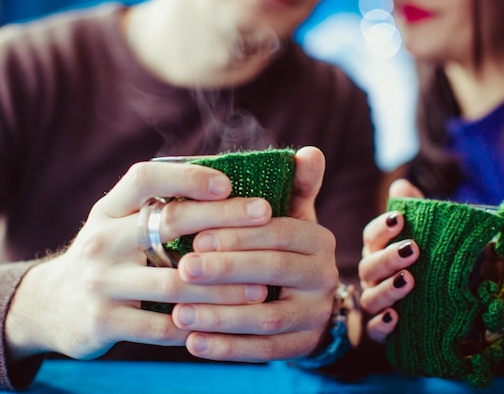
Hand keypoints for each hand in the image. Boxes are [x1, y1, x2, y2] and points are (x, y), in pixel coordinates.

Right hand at [5, 158, 273, 361]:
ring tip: (261, 286)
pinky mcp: (103, 321)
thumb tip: (228, 181)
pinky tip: (229, 325)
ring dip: (224, 285)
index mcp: (109, 209)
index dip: (187, 176)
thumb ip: (159, 206)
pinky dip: (199, 326)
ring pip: (175, 282)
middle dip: (224, 216)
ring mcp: (100, 282)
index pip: (145, 178)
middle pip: (170, 222)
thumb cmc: (107, 256)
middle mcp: (103, 240)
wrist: (50, 306)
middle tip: (266, 215)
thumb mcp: (119, 224)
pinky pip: (162, 326)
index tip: (227, 182)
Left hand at [172, 146, 338, 361]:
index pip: (279, 231)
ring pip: (267, 317)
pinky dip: (228, 348)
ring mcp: (316, 314)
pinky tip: (193, 343)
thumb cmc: (282, 251)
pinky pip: (265, 351)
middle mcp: (325, 275)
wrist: (305, 302)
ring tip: (178, 313)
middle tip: (183, 270)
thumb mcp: (291, 219)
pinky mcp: (303, 345)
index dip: (239, 234)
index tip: (197, 237)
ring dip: (221, 315)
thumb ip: (294, 188)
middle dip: (225, 270)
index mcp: (318, 239)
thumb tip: (309, 152)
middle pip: (272, 270)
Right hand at [358, 179, 422, 342]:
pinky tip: (396, 318)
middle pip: (368, 265)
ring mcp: (377, 304)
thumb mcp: (431, 236)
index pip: (371, 237)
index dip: (382, 227)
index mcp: (380, 251)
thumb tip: (401, 185)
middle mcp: (373, 277)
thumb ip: (417, 211)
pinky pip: (375, 330)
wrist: (449, 309)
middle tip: (413, 249)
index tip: (400, 218)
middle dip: (388, 256)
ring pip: (370, 297)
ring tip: (409, 281)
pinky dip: (382, 324)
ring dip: (387, 289)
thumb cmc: (433, 265)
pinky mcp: (384, 331)